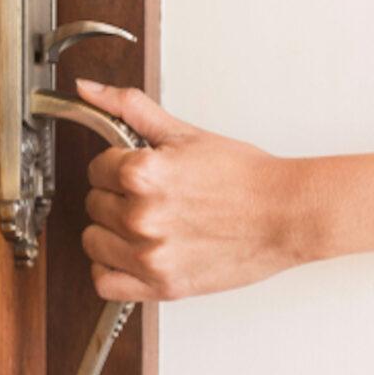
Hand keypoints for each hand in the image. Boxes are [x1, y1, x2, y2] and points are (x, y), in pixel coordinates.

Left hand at [77, 79, 307, 300]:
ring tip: (141, 226)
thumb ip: (129, 109)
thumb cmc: (244, 177)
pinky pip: (105, 283)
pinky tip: (128, 256)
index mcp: (142, 173)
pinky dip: (109, 270)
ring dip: (110, 233)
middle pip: (94, 204)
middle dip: (115, 197)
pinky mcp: (161, 285)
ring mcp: (149, 254)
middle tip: (149, 198)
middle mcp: (140, 215)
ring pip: (93, 242)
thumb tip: (87, 89)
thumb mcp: (185, 133)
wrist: (286, 214)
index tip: (136, 173)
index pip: (96, 169)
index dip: (116, 168)